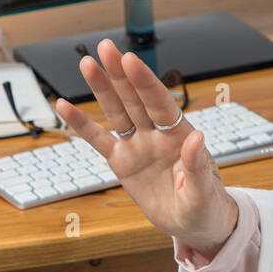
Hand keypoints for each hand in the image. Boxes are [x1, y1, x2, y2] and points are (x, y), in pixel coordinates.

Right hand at [53, 39, 238, 255]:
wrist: (195, 225)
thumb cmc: (207, 205)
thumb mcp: (204, 191)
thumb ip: (197, 165)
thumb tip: (197, 137)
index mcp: (179, 135)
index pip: (160, 103)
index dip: (145, 81)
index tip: (131, 60)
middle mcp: (156, 134)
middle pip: (134, 98)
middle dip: (119, 72)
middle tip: (105, 46)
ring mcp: (138, 145)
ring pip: (116, 111)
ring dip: (102, 87)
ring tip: (86, 62)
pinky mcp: (122, 162)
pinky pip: (98, 140)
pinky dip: (81, 124)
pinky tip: (65, 106)